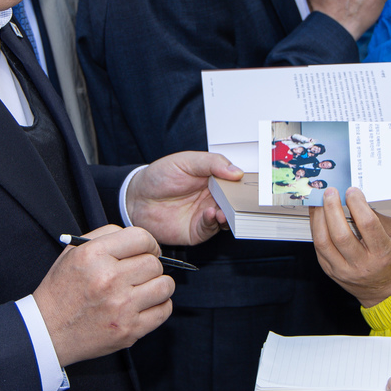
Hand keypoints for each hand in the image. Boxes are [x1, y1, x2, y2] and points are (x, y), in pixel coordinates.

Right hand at [34, 224, 173, 365]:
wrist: (48, 331)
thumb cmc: (62, 290)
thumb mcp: (73, 252)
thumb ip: (106, 236)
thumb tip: (140, 238)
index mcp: (94, 255)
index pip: (141, 238)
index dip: (149, 243)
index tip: (148, 250)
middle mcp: (109, 279)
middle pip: (154, 263)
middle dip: (151, 265)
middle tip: (141, 272)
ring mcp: (121, 306)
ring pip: (165, 285)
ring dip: (158, 285)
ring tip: (145, 288)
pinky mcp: (129, 329)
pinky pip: (164, 310)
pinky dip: (159, 305)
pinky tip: (145, 304)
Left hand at [125, 152, 240, 245]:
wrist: (136, 197)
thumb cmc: (159, 176)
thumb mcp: (186, 161)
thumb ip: (212, 163)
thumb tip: (236, 172)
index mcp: (214, 179)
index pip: (236, 182)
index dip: (245, 184)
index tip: (254, 184)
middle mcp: (213, 198)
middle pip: (236, 202)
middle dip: (242, 202)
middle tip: (245, 200)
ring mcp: (206, 214)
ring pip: (228, 217)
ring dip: (231, 215)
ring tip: (226, 209)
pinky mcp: (197, 230)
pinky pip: (211, 228)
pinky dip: (214, 222)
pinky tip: (211, 214)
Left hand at [308, 186, 390, 307]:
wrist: (387, 293)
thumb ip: (379, 219)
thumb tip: (357, 201)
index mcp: (382, 253)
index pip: (367, 225)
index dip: (357, 204)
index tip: (352, 191)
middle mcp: (361, 264)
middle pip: (340, 234)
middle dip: (332, 208)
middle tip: (330, 192)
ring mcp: (343, 270)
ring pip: (324, 242)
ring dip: (319, 218)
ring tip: (320, 202)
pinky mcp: (331, 271)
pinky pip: (319, 248)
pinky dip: (316, 229)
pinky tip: (318, 217)